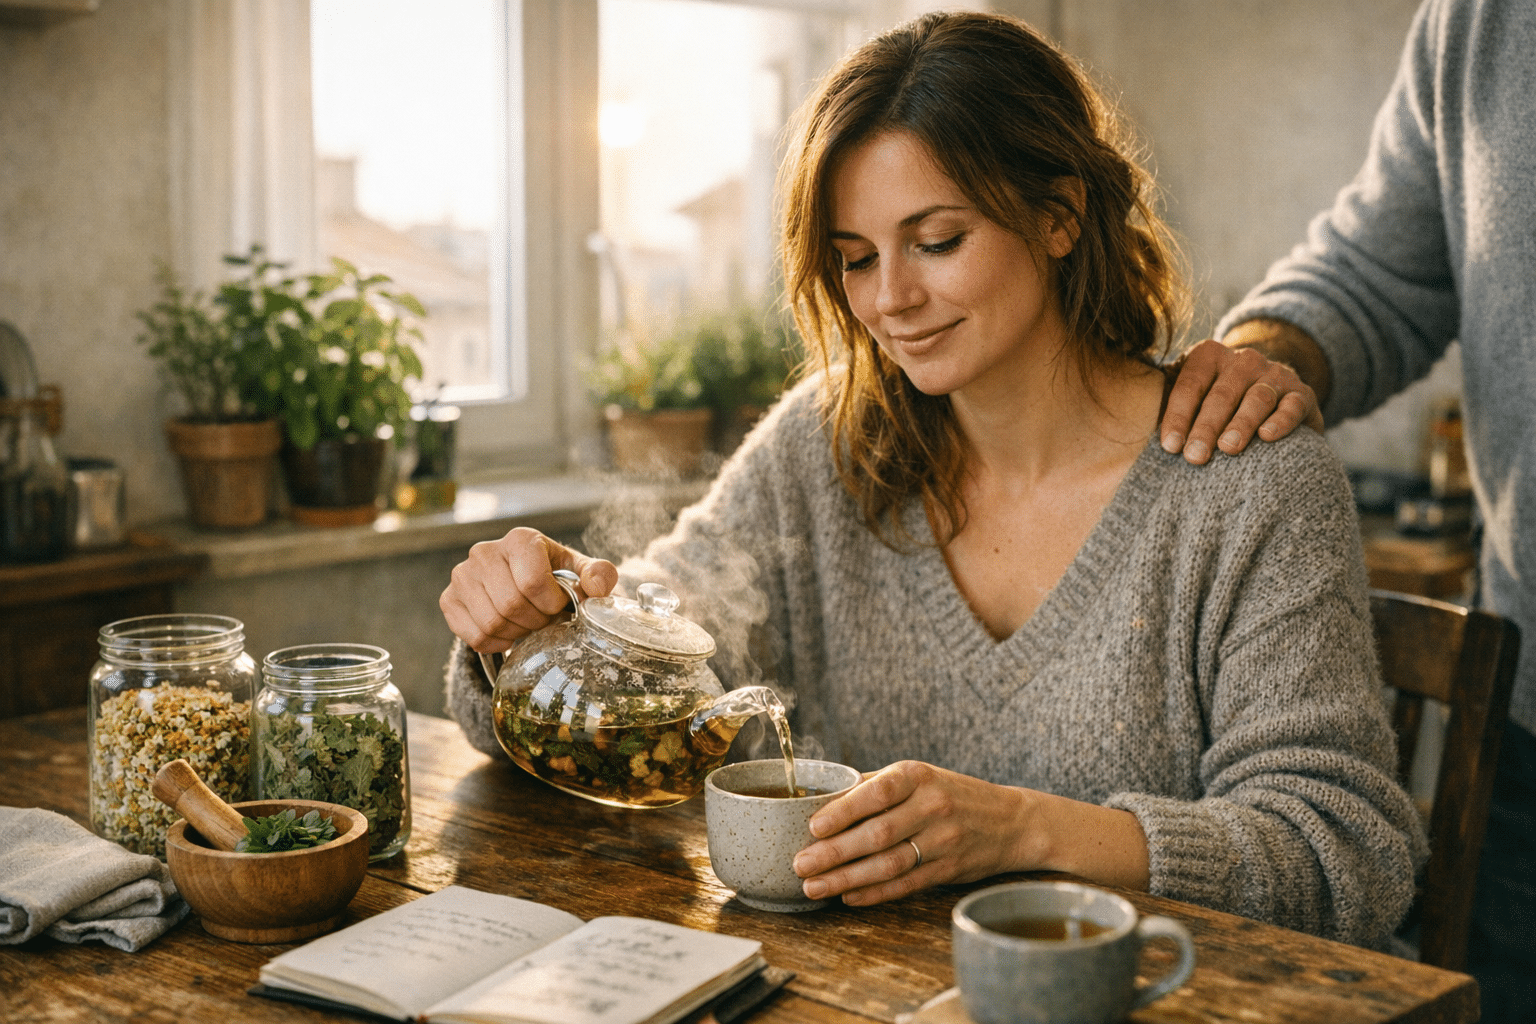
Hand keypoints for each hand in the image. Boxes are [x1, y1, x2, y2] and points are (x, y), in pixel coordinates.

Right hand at [439, 527, 618, 652]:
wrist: (521, 582)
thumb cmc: (554, 575)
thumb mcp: (581, 571)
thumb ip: (599, 575)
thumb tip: (597, 587)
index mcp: (520, 539)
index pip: (532, 582)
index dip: (551, 603)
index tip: (559, 604)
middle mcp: (485, 551)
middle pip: (511, 605)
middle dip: (535, 620)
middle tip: (544, 617)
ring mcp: (462, 575)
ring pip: (492, 622)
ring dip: (516, 632)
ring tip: (527, 622)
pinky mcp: (449, 599)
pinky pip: (473, 636)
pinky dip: (496, 642)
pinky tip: (508, 631)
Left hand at [791, 761, 1030, 905]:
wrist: (1012, 821)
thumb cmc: (952, 794)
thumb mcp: (919, 775)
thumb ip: (875, 784)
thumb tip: (823, 798)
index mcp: (918, 776)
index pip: (877, 792)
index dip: (844, 811)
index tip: (813, 827)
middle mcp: (932, 806)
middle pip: (878, 834)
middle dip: (835, 852)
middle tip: (801, 865)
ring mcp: (943, 840)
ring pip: (889, 864)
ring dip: (848, 879)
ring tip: (815, 886)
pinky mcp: (948, 869)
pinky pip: (906, 884)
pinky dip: (875, 893)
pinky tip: (849, 897)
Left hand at [1160, 337, 1323, 464]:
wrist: (1268, 392)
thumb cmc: (1212, 403)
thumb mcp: (1188, 394)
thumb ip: (1163, 401)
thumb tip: (1129, 420)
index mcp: (1208, 355)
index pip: (1190, 384)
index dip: (1178, 415)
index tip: (1170, 447)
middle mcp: (1243, 360)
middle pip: (1221, 394)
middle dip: (1206, 427)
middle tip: (1195, 456)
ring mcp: (1274, 374)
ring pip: (1257, 398)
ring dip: (1241, 424)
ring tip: (1228, 448)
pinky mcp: (1301, 393)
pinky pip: (1292, 405)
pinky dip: (1281, 420)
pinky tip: (1267, 436)